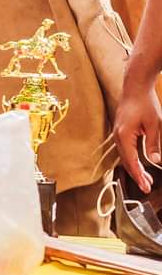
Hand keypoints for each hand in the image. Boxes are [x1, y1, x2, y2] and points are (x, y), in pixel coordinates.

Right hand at [115, 76, 161, 193]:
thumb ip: (154, 143)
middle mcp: (117, 136)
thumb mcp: (155, 125)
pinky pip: (124, 149)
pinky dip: (131, 159)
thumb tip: (156, 160)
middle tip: (147, 187)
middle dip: (136, 175)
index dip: (139, 176)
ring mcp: (117, 133)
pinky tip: (139, 163)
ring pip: (124, 156)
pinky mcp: (120, 131)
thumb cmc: (144, 103)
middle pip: (126, 161)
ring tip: (146, 178)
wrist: (135, 87)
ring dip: (134, 168)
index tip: (146, 187)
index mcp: (124, 136)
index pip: (131, 161)